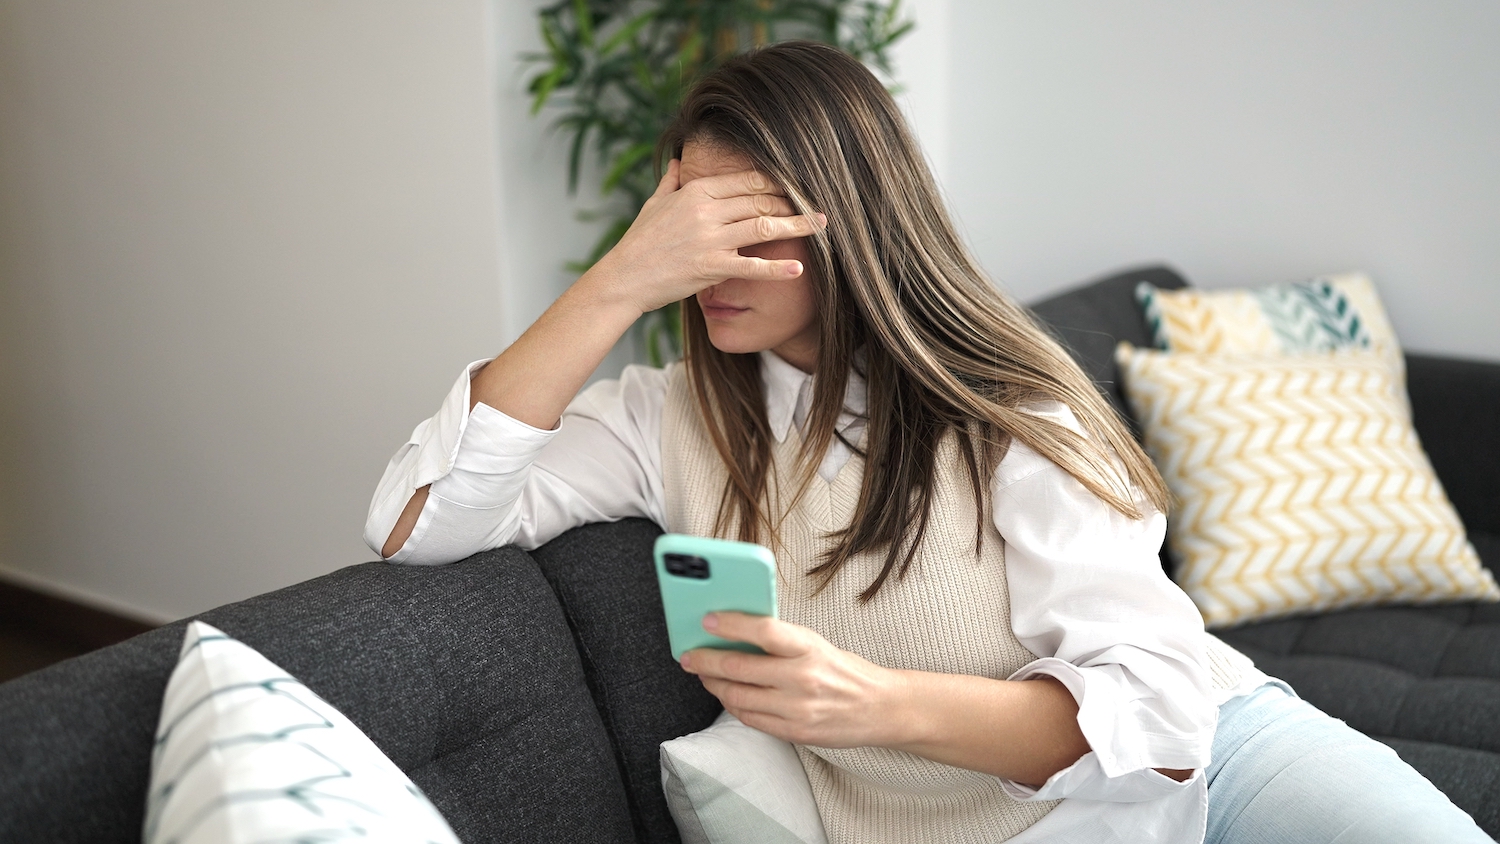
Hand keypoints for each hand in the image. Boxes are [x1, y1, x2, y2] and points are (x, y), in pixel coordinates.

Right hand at [584, 160, 825, 315]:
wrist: (623, 278)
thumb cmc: (639, 242)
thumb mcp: (654, 204)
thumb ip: (671, 182)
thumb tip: (678, 161)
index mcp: (696, 191)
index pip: (747, 181)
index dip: (777, 183)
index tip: (797, 186)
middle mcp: (706, 211)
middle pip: (761, 201)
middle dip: (794, 202)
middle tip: (819, 206)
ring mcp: (709, 239)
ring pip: (764, 227)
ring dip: (797, 226)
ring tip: (822, 226)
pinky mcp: (710, 267)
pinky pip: (751, 266)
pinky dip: (777, 269)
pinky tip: (799, 269)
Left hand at [680, 611, 906, 747]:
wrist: (880, 708)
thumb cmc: (844, 671)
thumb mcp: (817, 645)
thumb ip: (781, 641)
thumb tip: (735, 633)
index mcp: (810, 648)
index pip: (763, 631)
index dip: (730, 624)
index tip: (707, 620)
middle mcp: (803, 678)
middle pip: (740, 667)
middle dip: (706, 660)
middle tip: (689, 654)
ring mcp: (797, 709)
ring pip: (738, 696)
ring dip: (714, 684)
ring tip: (704, 674)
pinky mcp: (794, 732)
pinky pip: (750, 718)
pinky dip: (732, 705)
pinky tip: (727, 694)